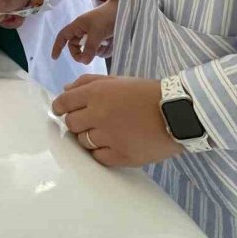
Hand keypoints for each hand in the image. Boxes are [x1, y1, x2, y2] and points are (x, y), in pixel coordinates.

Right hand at [51, 0, 117, 63]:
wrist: (124, 11)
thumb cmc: (107, 18)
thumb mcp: (97, 33)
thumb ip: (89, 48)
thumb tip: (83, 61)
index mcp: (78, 26)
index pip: (63, 36)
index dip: (58, 46)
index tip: (55, 58)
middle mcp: (84, 32)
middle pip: (77, 47)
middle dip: (83, 53)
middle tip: (89, 58)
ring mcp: (94, 36)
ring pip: (91, 51)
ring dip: (98, 51)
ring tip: (107, 42)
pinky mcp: (104, 40)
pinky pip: (102, 51)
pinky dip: (106, 49)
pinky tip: (112, 43)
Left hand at [51, 75, 181, 166]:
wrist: (178, 113)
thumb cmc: (147, 93)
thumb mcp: (118, 80)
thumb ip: (89, 83)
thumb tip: (66, 90)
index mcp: (97, 93)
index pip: (63, 103)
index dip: (59, 107)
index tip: (61, 111)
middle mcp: (98, 114)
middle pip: (70, 124)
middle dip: (76, 122)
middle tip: (88, 121)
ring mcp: (108, 137)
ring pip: (82, 142)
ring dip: (88, 137)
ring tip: (103, 132)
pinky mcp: (120, 155)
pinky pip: (98, 157)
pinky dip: (100, 152)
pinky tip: (111, 144)